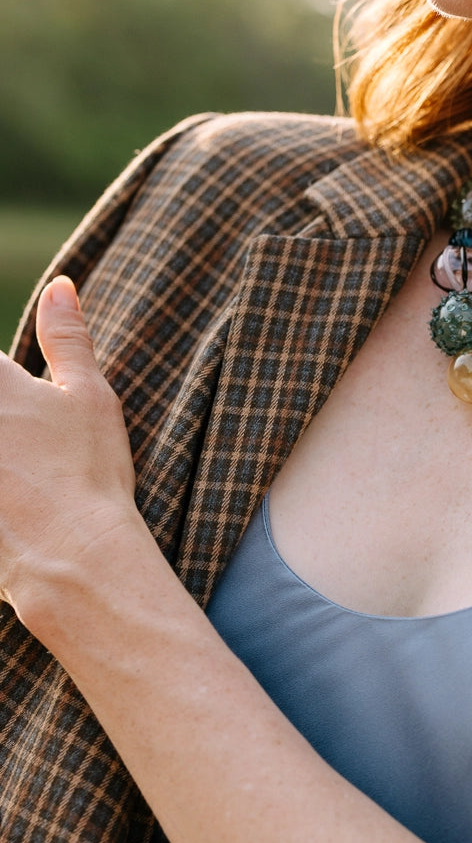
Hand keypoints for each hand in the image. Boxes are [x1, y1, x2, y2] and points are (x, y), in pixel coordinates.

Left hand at [0, 276, 139, 622]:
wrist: (74, 555)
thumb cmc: (89, 473)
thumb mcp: (91, 396)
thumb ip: (68, 338)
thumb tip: (61, 286)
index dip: (6, 382)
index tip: (19, 402)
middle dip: (8, 425)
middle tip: (25, 448)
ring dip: (0, 456)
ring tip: (17, 468)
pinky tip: (8, 500)